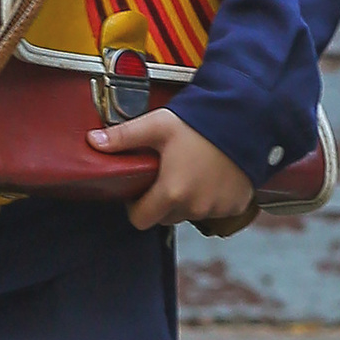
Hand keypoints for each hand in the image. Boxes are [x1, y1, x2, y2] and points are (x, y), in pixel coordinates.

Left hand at [86, 107, 257, 236]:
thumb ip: (123, 137)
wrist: (247, 119)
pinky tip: (211, 175)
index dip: (136, 206)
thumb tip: (92, 142)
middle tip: (165, 173)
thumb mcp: (157, 126)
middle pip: (165, 217)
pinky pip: (215, 209)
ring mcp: (217, 208)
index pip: (140, 220)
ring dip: (187, 200)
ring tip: (190, 171)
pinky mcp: (236, 205)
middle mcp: (195, 207)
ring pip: (190, 213)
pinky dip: (211, 198)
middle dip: (161, 201)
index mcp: (171, 193)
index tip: (141, 188)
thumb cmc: (200, 122)